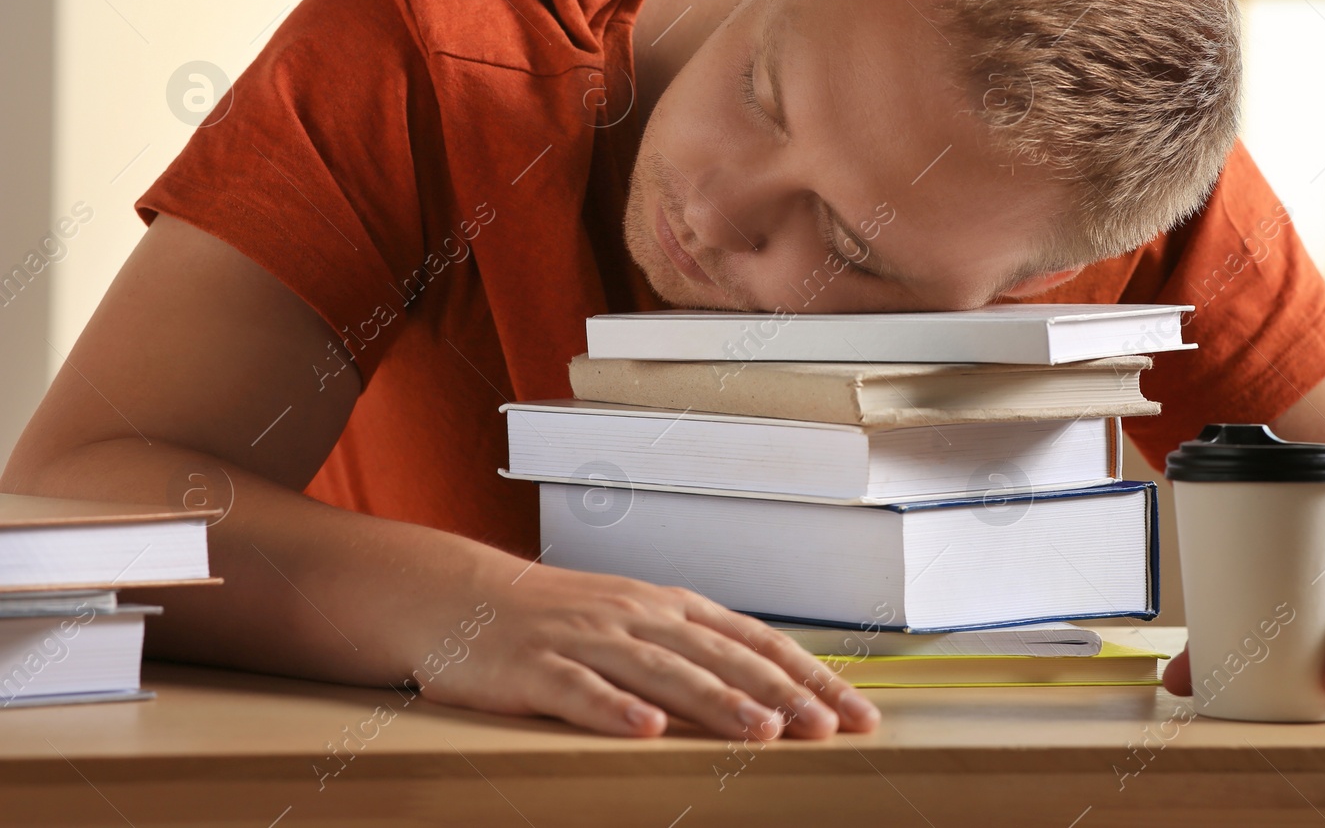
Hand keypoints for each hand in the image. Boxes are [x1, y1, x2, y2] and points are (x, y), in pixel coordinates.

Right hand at [414, 562, 880, 739]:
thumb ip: (696, 652)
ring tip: (764, 732)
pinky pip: (580, 691)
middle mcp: (640, 618)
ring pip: (664, 672)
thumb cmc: (560, 618)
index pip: (757, 641)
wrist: (463, 597)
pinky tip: (646, 729)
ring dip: (718, 702)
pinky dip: (615, 709)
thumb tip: (774, 692)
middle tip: (829, 728)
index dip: (809, 676)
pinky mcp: (536, 668)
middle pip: (723, 657)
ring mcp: (588, 640)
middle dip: (782, 694)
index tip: (857, 712)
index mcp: (671, 609)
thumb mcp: (638, 623)